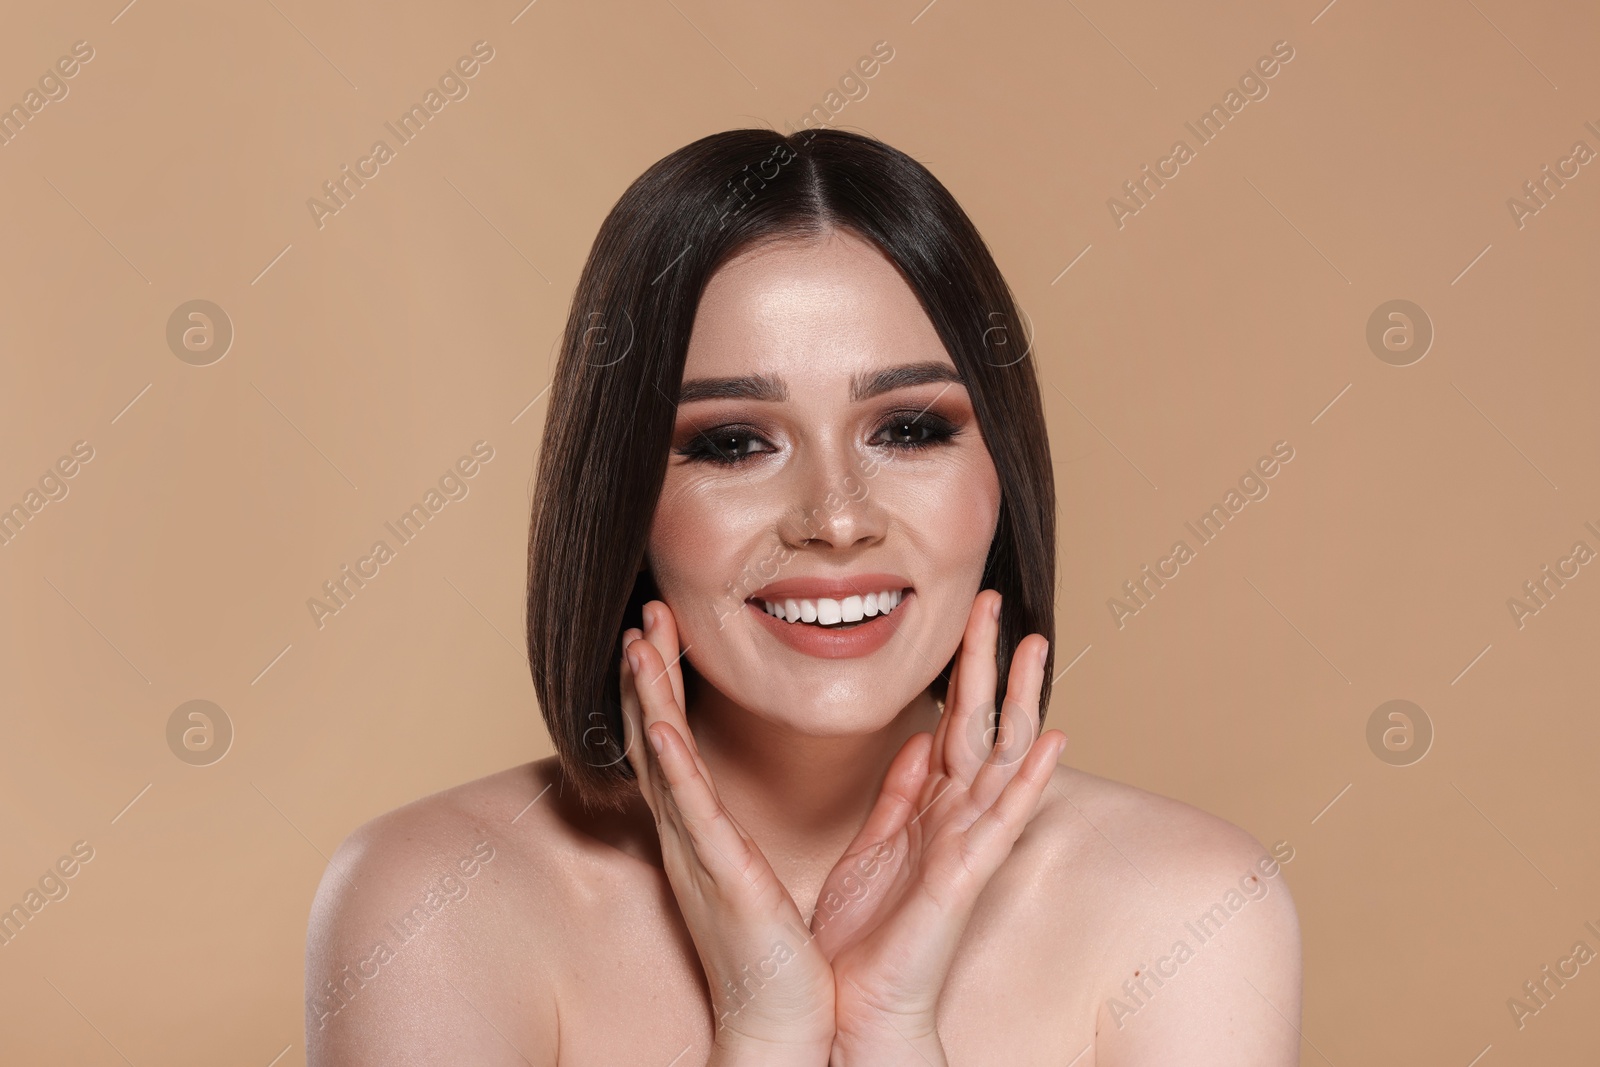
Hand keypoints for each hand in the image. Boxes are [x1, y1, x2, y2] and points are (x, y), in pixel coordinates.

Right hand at [620, 600, 836, 1062]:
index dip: (673, 685)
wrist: (782, 1025)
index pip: (686, 740)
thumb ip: (874, 798)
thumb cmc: (796, 952)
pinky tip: (658, 725)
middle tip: (645, 613)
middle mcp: (694, 836)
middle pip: (659, 736)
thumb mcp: (839, 857)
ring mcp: (700, 854)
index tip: (670, 631)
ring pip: (663, 760)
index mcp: (714, 831)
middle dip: (649, 673)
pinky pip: (691, 813)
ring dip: (648, 698)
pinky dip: (672, 765)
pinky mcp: (722, 878)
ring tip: (639, 642)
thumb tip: (916, 748)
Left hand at [809, 589, 1065, 1059]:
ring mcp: (966, 846)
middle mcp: (955, 821)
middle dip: (990, 665)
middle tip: (998, 604)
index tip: (969, 618)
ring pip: (1002, 759)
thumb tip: (918, 739)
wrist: (851, 1006)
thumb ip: (899, 795)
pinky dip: (1029, 780)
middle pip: (982, 728)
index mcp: (928, 810)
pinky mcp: (964, 877)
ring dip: (1022, 702)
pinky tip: (1055, 741)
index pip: (955, 726)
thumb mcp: (873, 846)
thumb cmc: (861, 938)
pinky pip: (1002, 819)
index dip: (963, 672)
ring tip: (1038, 646)